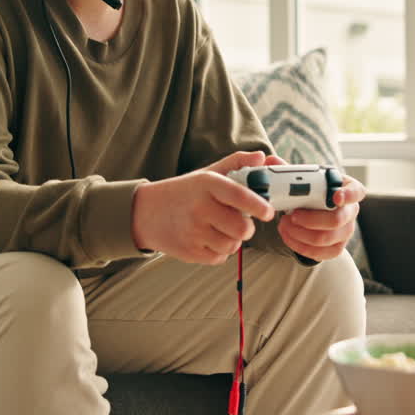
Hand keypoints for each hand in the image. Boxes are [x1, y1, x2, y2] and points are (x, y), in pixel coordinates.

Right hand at [130, 151, 274, 264]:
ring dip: (232, 240)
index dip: (259, 205)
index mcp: (207, 184)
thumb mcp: (206, 174)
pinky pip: (220, 257)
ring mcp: (193, 231)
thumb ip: (236, 163)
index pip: (240, 195)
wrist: (145, 213)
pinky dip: (219, 251)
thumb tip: (262, 156)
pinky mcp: (189, 251)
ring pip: (232, 245)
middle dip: (246, 227)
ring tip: (220, 229)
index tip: (268, 212)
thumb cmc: (183, 192)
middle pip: (241, 228)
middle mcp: (200, 208)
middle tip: (240, 222)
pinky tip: (208, 239)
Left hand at [263, 154, 366, 261]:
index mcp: (347, 189)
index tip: (334, 197)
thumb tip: (269, 158)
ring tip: (284, 224)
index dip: (348, 195)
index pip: (356, 191)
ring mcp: (345, 232)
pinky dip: (300, 246)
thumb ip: (288, 170)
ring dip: (301, 233)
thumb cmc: (311, 192)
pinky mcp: (336, 248)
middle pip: (338, 220)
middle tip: (292, 215)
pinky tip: (288, 236)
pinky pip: (321, 253)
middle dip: (311, 219)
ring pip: (327, 238)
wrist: (313, 211)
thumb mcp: (303, 179)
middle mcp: (350, 211)